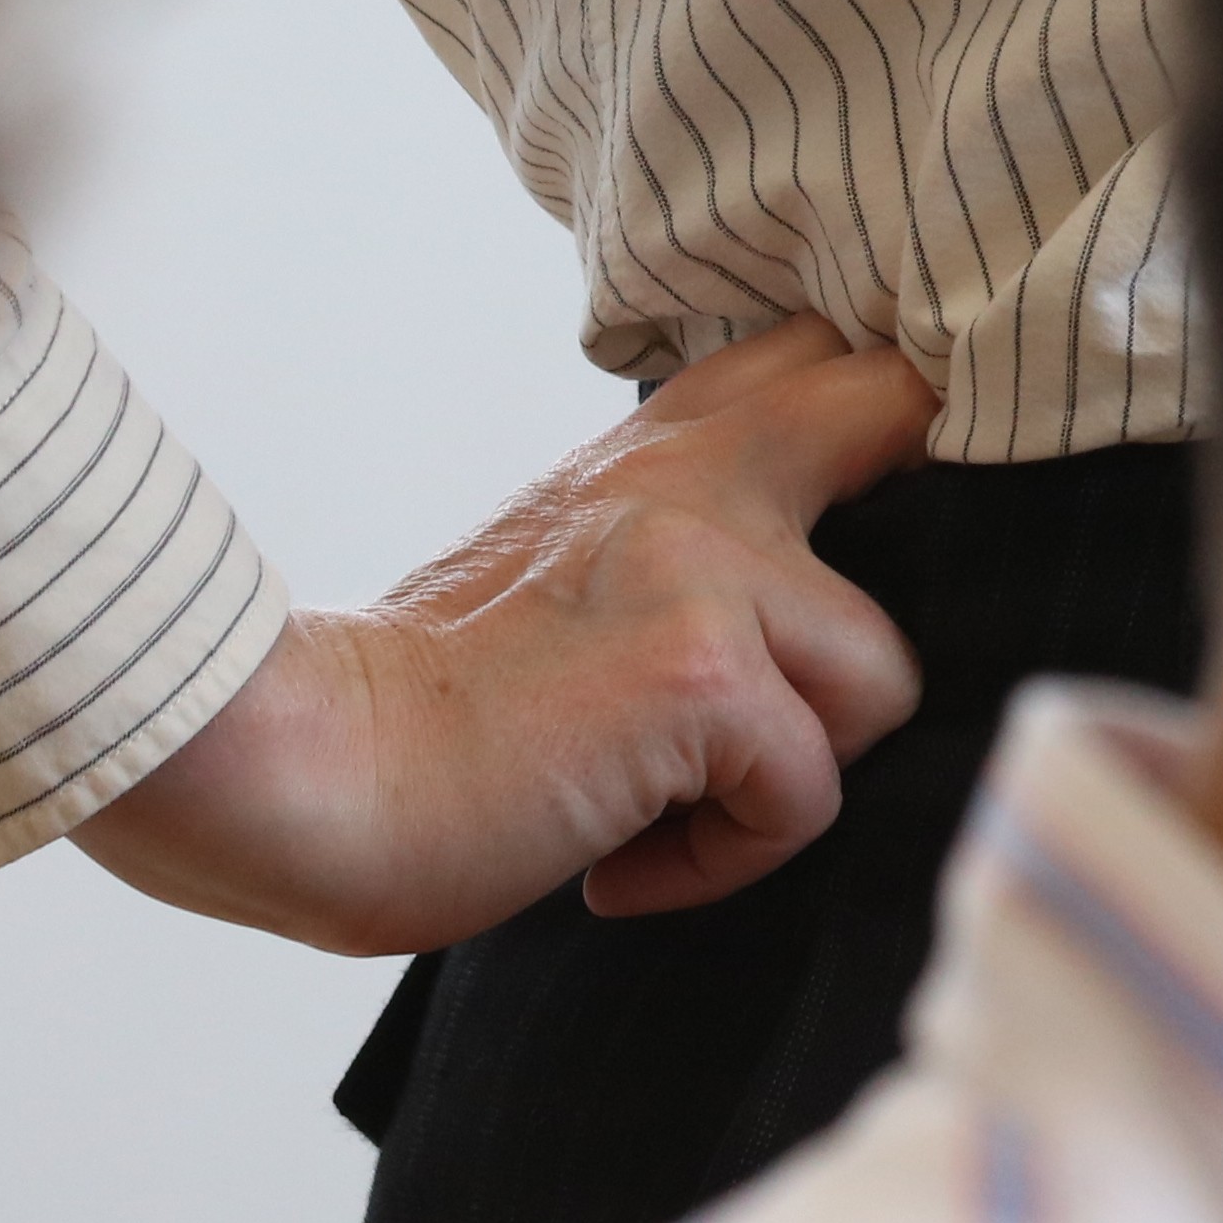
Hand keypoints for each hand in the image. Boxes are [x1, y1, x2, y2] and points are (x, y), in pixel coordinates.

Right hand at [74, 321, 938, 955]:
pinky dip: (722, 859)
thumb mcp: (563, 571)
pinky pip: (807, 794)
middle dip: (916, 526)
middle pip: (897, 406)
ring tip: (659, 808)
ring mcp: (711, 566)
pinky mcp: (706, 676)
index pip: (821, 358)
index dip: (885, 415)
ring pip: (880, 677)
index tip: (881, 498)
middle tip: (809, 655)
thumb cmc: (428, 716)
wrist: (306, 773)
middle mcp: (697, 475)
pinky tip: (615, 865)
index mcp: (658, 450)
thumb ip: (679, 544)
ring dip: (786, 775)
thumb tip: (810, 604)